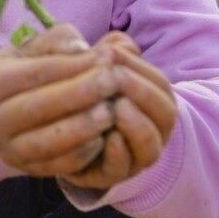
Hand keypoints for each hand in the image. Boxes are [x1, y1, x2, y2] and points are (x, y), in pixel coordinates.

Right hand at [0, 24, 119, 177]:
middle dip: (82, 93)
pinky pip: (57, 165)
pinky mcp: (24, 169)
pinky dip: (82, 153)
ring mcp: (6, 149)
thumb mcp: (28, 50)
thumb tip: (83, 48)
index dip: (73, 65)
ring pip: (48, 141)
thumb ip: (56, 42)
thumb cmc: (20, 72)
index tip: (106, 57)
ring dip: (84, 126)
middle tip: (114, 81)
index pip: (36, 72)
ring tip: (112, 110)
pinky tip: (103, 137)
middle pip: (41, 106)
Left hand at [59, 32, 177, 190]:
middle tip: (116, 78)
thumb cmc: (80, 89)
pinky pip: (122, 169)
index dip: (139, 67)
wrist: (52, 128)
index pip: (160, 83)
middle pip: (165, 113)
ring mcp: (133, 156)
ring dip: (137, 125)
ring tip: (117, 108)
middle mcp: (151, 130)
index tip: (111, 52)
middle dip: (142, 93)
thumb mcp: (90, 65)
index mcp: (151, 102)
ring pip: (150, 146)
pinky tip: (104, 136)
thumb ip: (107, 50)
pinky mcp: (110, 175)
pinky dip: (117, 152)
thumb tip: (120, 42)